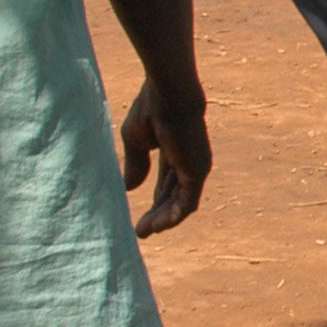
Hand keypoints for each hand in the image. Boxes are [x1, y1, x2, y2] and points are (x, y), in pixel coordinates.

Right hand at [119, 82, 209, 236]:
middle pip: (173, 195)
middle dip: (157, 215)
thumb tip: (129, 188)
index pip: (167, 183)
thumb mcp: (136, 140)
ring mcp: (196, 167)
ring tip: (145, 231)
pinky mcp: (197, 171)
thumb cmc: (152, 108)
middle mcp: (189, 161)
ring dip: (163, 219)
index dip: (156, 201)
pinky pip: (187, 202)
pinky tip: (158, 226)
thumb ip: (135, 163)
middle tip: (141, 231)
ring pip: (180, 202)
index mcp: (176, 151)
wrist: (169, 94)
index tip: (141, 218)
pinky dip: (173, 215)